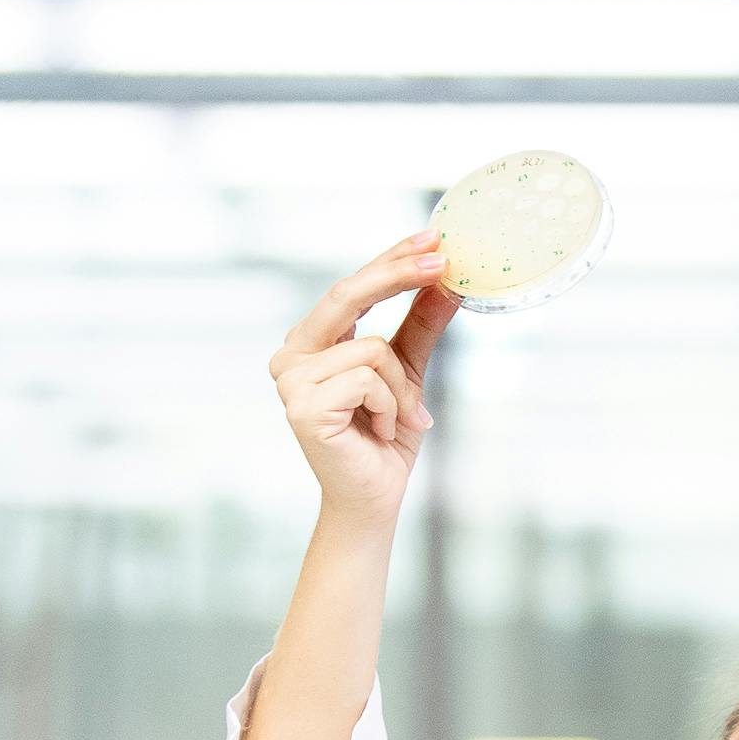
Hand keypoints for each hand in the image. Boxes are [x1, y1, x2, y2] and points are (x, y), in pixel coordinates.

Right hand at [269, 235, 462, 527]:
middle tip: (443, 263)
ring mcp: (292, 382)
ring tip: (400, 419)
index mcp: (312, 342)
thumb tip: (447, 281)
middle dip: (398, 274)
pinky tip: (380, 433)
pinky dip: (390, 407)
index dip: (391, 260)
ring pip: (373, 349)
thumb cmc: (386, 438)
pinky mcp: (303, 407)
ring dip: (402, 388)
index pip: (351, 289)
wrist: (374, 499)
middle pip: (348, 295)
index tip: (433, 239)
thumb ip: (420, 325)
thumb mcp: (409, 372)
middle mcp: (292, 356)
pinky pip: (368, 380)